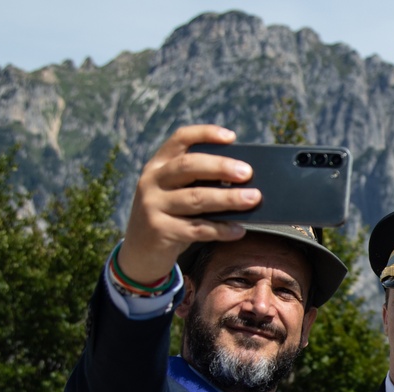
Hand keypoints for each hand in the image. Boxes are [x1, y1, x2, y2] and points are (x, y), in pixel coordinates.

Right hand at [117, 125, 261, 283]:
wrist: (140, 254)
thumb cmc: (170, 218)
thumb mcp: (176, 194)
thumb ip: (199, 184)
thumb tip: (243, 182)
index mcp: (158, 165)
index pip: (180, 140)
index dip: (205, 134)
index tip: (231, 137)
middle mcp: (152, 181)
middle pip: (189, 166)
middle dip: (221, 167)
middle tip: (248, 172)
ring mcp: (153, 206)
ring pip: (195, 198)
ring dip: (228, 198)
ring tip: (253, 198)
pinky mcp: (160, 231)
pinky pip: (197, 228)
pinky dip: (221, 229)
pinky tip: (239, 230)